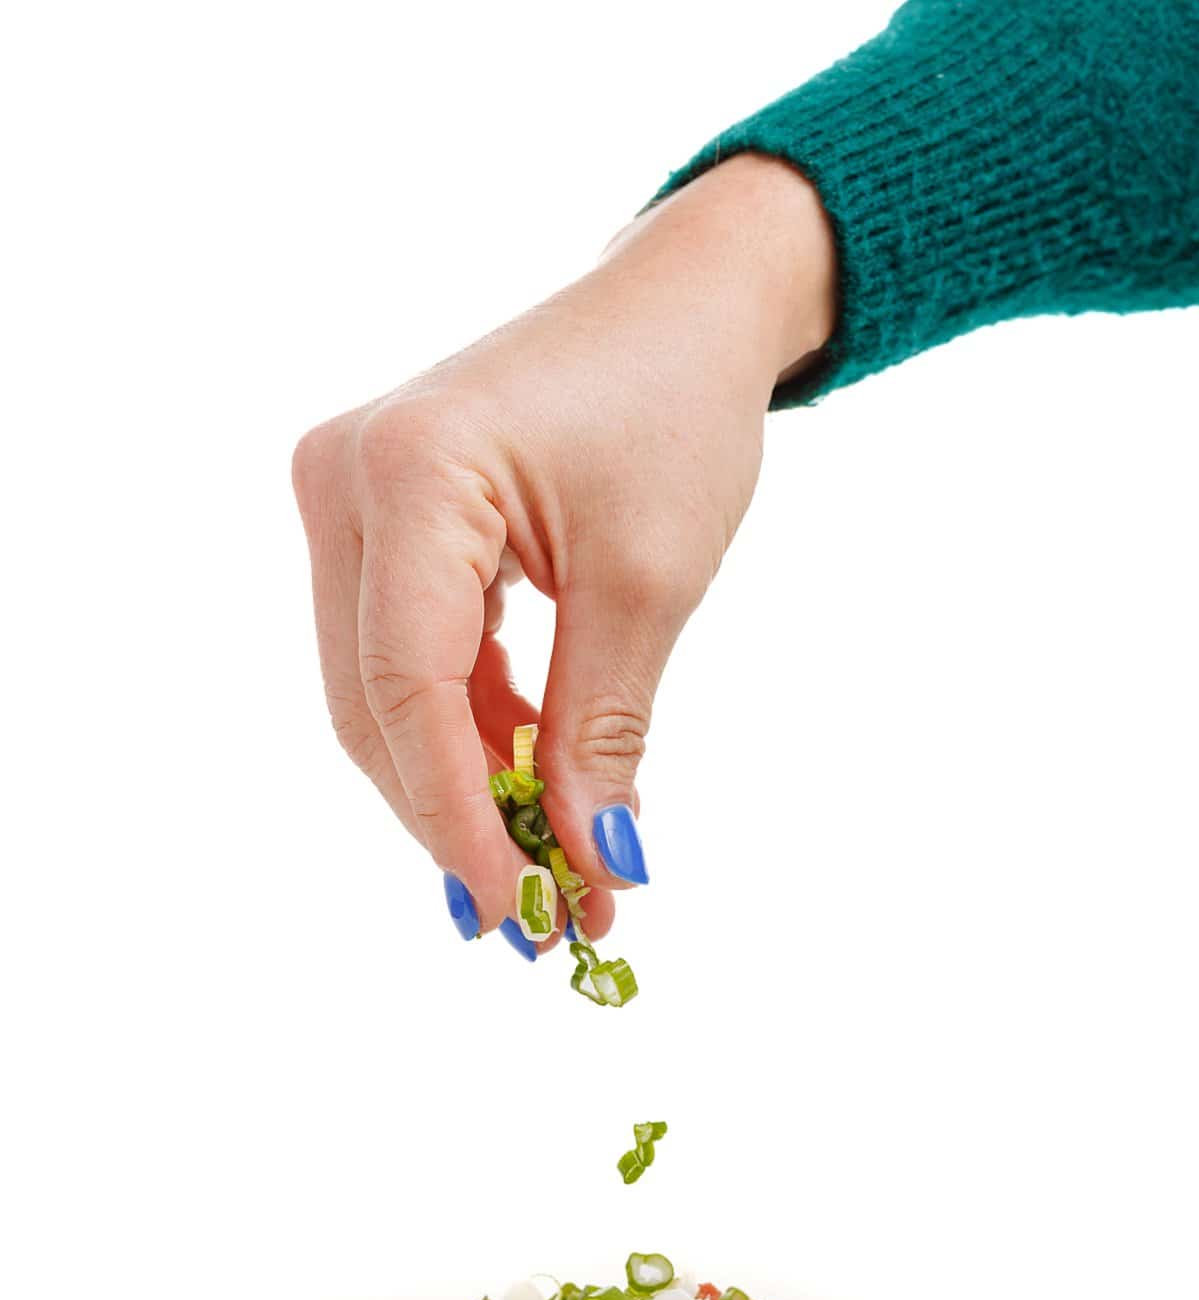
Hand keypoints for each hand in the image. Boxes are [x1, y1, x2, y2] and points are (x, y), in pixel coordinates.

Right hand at [291, 153, 835, 952]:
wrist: (681, 310)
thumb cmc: (677, 412)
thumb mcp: (648, 586)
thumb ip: (602, 732)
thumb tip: (594, 870)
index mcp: (410, 471)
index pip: (406, 687)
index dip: (454, 816)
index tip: (515, 910)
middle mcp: (345, 480)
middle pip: (376, 704)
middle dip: (456, 819)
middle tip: (539, 918)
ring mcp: (348, 501)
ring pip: (384, 696)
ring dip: (462, 788)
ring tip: (553, 873)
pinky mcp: (376, 525)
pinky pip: (407, 660)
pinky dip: (469, 734)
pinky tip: (528, 793)